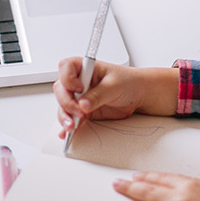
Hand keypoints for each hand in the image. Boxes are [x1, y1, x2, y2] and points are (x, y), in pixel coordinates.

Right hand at [53, 60, 177, 139]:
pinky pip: (71, 118)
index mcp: (85, 67)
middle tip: (79, 112)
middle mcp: (79, 81)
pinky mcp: (83, 111)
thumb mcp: (114, 85)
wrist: (139, 95)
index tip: (79, 88)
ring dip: (65, 117)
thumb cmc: (128, 82)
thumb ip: (98, 94)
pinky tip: (68, 133)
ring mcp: (79, 97)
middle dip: (66, 102)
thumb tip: (83, 104)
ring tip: (73, 126)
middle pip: (61, 89)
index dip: (68, 78)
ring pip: (63, 106)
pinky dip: (68, 125)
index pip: (66, 67)